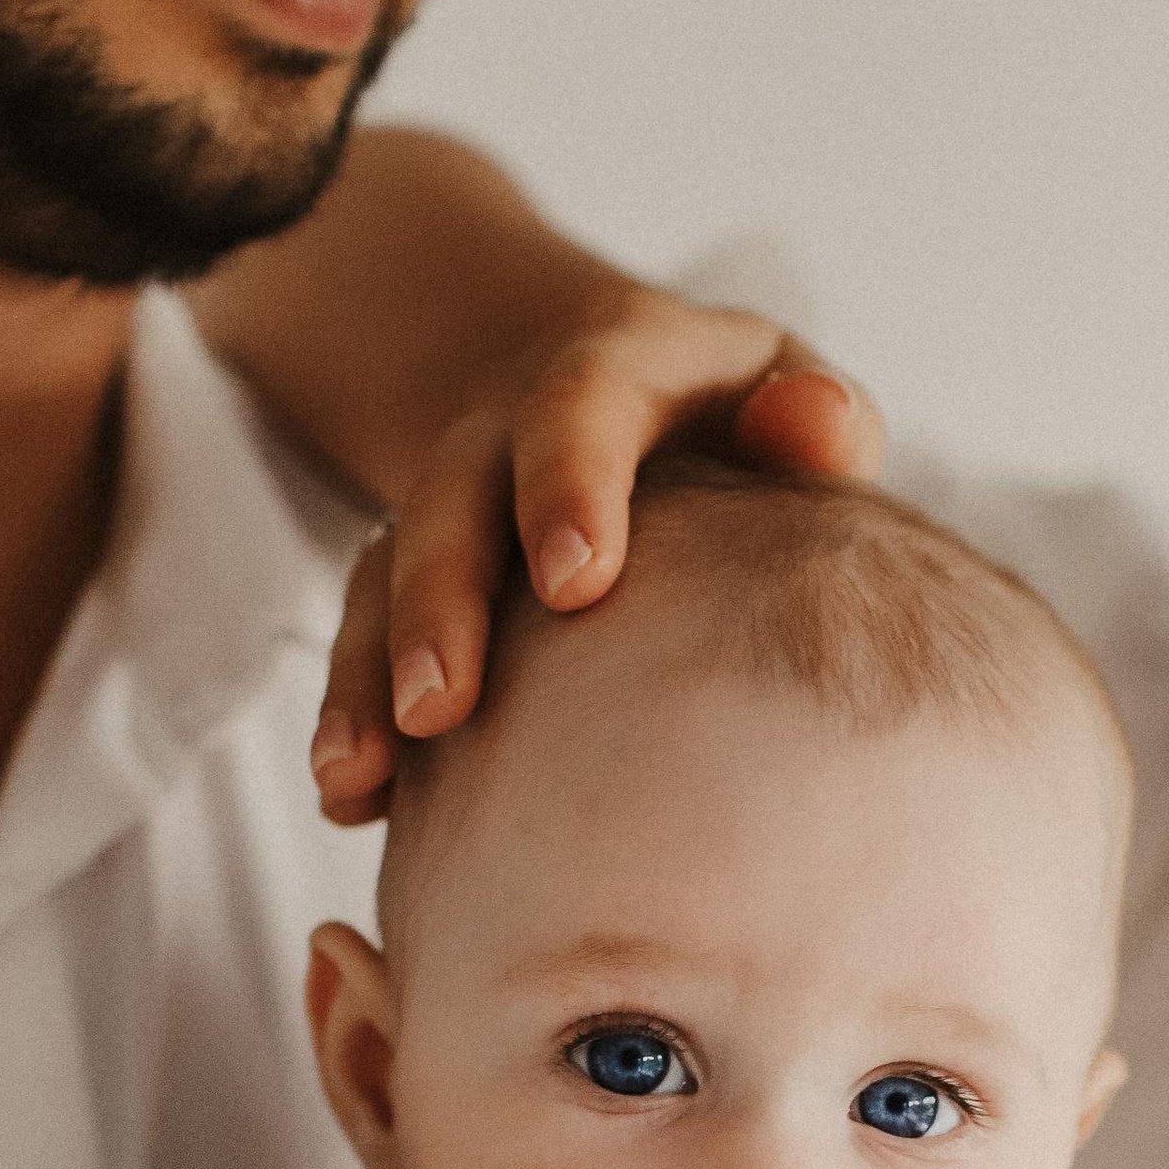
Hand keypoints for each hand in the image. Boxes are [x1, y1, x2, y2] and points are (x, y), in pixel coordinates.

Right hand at [310, 292, 883, 818]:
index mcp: (620, 366)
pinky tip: (350, 801)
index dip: (569, 482)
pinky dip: (353, 712)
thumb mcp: (785, 391)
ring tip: (353, 774)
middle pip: (454, 497)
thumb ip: (816, 419)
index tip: (575, 583)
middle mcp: (509, 425)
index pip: (583, 403)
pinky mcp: (415, 571)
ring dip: (365, 674)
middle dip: (438, 603)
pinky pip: (366, 634)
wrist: (624, 387)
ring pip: (387, 571)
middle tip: (437, 708)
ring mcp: (451, 498)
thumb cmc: (745, 419)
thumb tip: (817, 422)